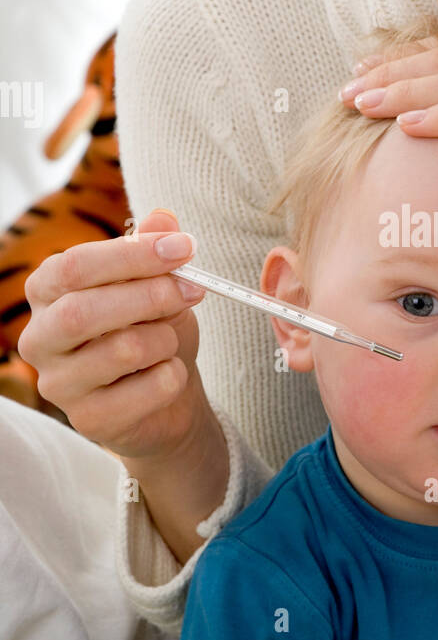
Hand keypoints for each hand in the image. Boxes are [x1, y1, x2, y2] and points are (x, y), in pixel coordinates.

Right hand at [19, 209, 210, 460]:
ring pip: (120, 350)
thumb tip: (164, 218)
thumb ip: (153, 249)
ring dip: (166, 338)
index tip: (185, 248)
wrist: (164, 398)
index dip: (132, 255)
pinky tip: (170, 374)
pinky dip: (173, 376)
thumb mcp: (156, 282)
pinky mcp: (89, 420)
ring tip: (173, 339)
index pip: (75, 266)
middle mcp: (40, 338)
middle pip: (83, 311)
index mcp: (47, 292)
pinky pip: (145, 390)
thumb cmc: (152, 330)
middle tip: (194, 288)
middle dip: (150, 295)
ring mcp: (59, 384)